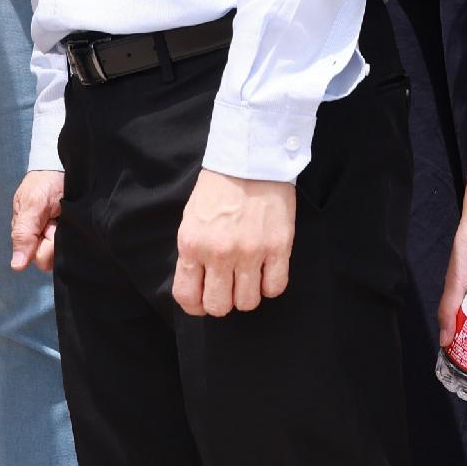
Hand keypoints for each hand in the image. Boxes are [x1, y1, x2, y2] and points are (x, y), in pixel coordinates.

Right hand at [10, 167, 63, 276]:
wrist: (64, 164)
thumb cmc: (46, 181)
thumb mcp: (33, 203)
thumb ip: (24, 233)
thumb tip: (16, 266)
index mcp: (27, 234)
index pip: (42, 259)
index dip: (49, 244)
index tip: (51, 223)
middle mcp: (41, 238)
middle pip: (53, 258)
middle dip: (58, 238)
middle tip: (59, 215)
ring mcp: (57, 236)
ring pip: (65, 251)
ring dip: (68, 232)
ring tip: (65, 213)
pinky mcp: (71, 231)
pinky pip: (74, 243)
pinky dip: (77, 229)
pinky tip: (73, 216)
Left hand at [172, 169, 295, 317]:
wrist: (251, 159)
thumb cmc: (219, 188)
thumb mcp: (192, 220)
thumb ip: (193, 254)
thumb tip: (198, 285)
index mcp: (192, 244)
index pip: (187, 296)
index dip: (195, 306)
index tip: (203, 301)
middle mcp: (219, 252)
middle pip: (219, 306)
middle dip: (222, 302)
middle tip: (228, 288)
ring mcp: (251, 252)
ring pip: (248, 302)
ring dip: (247, 294)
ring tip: (248, 277)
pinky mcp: (278, 247)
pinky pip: (275, 287)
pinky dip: (270, 285)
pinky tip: (266, 271)